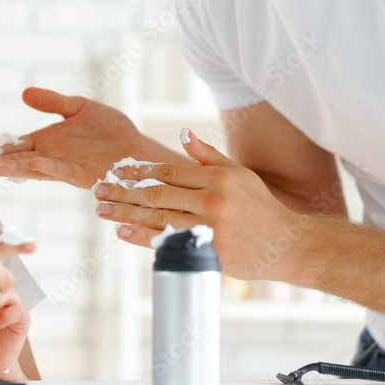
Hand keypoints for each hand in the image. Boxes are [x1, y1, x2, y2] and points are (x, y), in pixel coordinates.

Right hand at [0, 87, 158, 188]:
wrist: (137, 148)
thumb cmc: (110, 130)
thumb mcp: (78, 107)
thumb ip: (52, 102)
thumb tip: (24, 93)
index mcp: (45, 141)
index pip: (12, 146)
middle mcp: (50, 157)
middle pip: (15, 162)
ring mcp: (64, 167)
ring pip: (32, 169)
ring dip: (13, 170)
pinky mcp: (82, 173)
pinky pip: (60, 171)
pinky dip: (46, 168)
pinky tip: (32, 164)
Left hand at [92, 128, 304, 280]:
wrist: (286, 245)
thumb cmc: (260, 206)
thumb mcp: (238, 173)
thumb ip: (207, 155)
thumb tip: (182, 133)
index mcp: (218, 177)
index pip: (168, 171)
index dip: (139, 171)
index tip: (116, 170)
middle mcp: (213, 200)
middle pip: (157, 194)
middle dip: (123, 191)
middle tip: (98, 189)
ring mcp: (210, 228)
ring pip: (158, 219)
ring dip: (125, 214)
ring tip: (102, 210)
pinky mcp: (209, 252)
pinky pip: (168, 243)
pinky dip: (142, 238)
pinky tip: (123, 233)